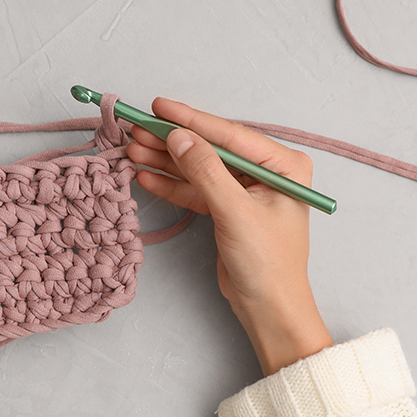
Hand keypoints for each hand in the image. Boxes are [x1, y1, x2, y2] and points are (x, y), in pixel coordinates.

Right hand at [126, 99, 331, 374]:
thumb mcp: (235, 212)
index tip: (159, 106)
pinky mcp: (228, 209)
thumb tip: (178, 137)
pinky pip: (196, 189)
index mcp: (283, 165)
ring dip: (166, 161)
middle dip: (173, 140)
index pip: (230, 134)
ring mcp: (246, 191)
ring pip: (199, 167)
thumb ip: (206, 171)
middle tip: (136, 129)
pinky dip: (171, 184)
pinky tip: (146, 175)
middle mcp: (266, 172)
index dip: (191, 120)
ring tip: (132, 150)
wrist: (270, 310)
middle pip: (211, 147)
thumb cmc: (268, 265)